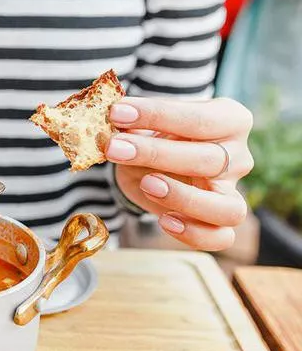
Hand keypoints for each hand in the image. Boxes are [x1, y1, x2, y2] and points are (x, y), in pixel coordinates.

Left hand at [105, 97, 253, 250]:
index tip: (118, 112)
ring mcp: (233, 191)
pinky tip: (165, 221)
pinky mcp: (221, 221)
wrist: (151, 163)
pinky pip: (221, 238)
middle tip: (115, 148)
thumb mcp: (145, 124)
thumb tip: (111, 120)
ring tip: (146, 184)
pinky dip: (194, 234)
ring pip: (227, 207)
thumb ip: (134, 123)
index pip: (200, 118)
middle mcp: (239, 156)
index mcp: (229, 119)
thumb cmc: (154, 137)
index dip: (158, 115)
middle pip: (208, 159)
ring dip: (184, 198)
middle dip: (156, 153)